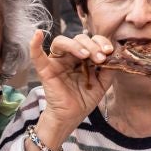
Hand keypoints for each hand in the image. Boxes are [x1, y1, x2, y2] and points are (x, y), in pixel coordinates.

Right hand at [29, 30, 112, 146]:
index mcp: (83, 57)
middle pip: (79, 39)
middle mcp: (69, 56)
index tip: (110, 50)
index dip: (101, 42)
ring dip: (76, 45)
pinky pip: (37, 55)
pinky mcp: (46, 70)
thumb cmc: (84, 99)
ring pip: (62, 41)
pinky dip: (35, 44)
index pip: (91, 41)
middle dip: (92, 46)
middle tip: (100, 58)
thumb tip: (115, 54)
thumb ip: (109, 69)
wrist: (71, 116)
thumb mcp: (102, 83)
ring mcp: (57, 61)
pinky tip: (37, 34)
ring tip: (86, 55)